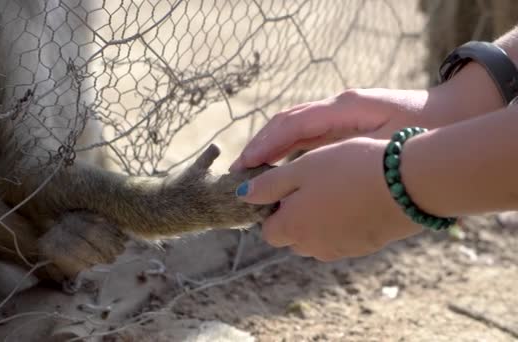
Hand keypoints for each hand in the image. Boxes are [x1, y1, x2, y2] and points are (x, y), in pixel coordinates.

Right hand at [230, 88, 438, 171]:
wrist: (451, 114)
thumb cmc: (421, 128)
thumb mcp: (385, 140)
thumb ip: (347, 149)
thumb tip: (307, 170)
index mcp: (341, 107)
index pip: (292, 125)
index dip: (265, 145)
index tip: (245, 165)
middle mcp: (334, 109)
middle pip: (285, 125)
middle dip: (260, 147)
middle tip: (238, 173)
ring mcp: (337, 116)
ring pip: (293, 131)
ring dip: (270, 150)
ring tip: (250, 173)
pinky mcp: (343, 127)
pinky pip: (307, 138)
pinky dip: (288, 152)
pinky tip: (279, 171)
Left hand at [235, 137, 422, 260]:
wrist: (407, 183)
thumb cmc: (349, 168)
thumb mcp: (302, 168)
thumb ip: (268, 184)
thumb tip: (242, 195)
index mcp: (292, 227)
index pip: (267, 231)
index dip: (271, 209)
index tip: (284, 187)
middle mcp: (312, 246)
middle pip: (291, 237)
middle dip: (293, 216)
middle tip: (310, 185)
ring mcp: (340, 250)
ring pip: (315, 239)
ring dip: (316, 220)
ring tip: (333, 189)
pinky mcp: (364, 247)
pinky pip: (340, 238)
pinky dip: (339, 224)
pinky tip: (354, 199)